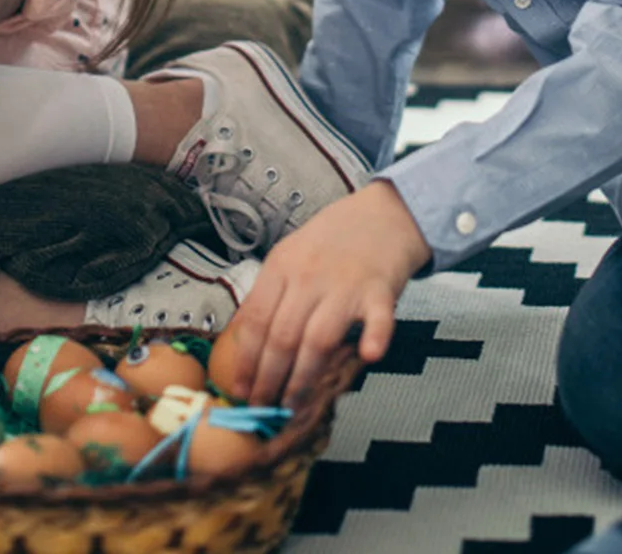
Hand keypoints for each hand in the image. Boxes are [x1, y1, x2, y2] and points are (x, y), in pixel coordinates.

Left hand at [228, 181, 431, 405]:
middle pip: (282, 336)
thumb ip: (270, 292)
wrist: (382, 213)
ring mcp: (346, 283)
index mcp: (282, 265)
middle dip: (268, 380)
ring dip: (303, 379)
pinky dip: (375, 337)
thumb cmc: (334, 238)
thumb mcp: (290, 254)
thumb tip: (242, 340)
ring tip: (292, 404)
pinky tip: (368, 354)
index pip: (254, 320)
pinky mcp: (380, 290)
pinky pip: (377, 318)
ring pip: (318, 339)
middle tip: (262, 407)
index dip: (245, 361)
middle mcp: (310, 275)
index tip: (239, 388)